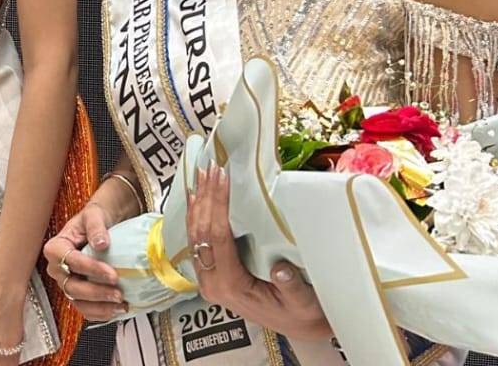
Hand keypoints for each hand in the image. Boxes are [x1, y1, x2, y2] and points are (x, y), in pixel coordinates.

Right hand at [42, 202, 125, 321]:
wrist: (103, 229)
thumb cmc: (95, 219)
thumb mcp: (94, 215)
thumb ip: (96, 227)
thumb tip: (101, 243)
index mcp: (56, 248)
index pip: (69, 261)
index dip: (90, 269)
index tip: (112, 273)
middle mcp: (58, 268)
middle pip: (72, 286)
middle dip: (96, 292)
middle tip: (118, 292)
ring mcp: (67, 283)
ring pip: (78, 301)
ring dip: (99, 306)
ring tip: (120, 304)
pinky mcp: (78, 294)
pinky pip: (85, 309)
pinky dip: (101, 313)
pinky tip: (117, 309)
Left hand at [186, 163, 332, 340]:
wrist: (298, 329)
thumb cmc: (302, 313)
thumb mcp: (303, 303)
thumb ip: (291, 287)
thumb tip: (281, 268)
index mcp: (231, 286)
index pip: (218, 238)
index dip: (218, 205)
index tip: (222, 177)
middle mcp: (212, 284)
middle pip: (202, 232)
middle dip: (206, 197)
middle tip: (211, 167)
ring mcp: (208, 280)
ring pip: (195, 235)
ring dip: (198, 203)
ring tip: (201, 174)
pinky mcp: (211, 275)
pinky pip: (197, 242)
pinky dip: (196, 217)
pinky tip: (196, 198)